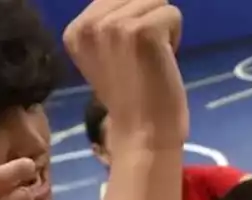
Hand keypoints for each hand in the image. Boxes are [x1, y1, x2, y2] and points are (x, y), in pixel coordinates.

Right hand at [63, 0, 186, 150]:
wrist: (143, 134)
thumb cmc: (132, 99)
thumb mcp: (107, 55)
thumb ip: (110, 25)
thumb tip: (136, 0)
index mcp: (76, 30)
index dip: (133, 22)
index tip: (130, 57)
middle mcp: (89, 24)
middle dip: (148, 21)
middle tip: (143, 60)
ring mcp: (115, 26)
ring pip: (157, 1)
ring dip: (162, 29)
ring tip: (151, 61)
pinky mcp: (143, 31)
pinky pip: (173, 14)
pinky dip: (175, 37)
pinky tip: (163, 63)